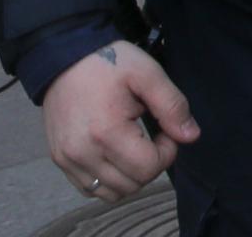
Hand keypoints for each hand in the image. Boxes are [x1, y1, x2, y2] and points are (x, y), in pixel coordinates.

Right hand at [43, 40, 199, 202]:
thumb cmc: (109, 63)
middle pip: (133, 184)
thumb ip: (172, 106)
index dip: (167, 151)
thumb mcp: (148, 74)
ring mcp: (68, 160)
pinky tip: (116, 154)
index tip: (165, 130)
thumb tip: (191, 136)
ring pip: (112, 192)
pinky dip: (109, 179)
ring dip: (132, 175)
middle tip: (152, 136)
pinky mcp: (60, 161)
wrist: (64, 58)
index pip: (149, 168)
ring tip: (134, 145)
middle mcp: (82, 154)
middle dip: (152, 163)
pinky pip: (90, 189)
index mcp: (106, 132)